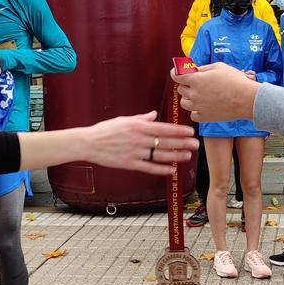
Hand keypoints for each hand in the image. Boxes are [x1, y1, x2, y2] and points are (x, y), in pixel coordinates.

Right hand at [80, 111, 197, 174]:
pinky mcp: (129, 164)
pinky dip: (162, 169)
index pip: (164, 128)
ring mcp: (135, 153)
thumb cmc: (105, 130)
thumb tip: (154, 114)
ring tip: (188, 156)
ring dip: (176, 156)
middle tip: (196, 144)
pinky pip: (149, 167)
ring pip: (160, 155)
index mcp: (138, 126)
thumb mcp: (123, 120)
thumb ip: (141, 118)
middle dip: (183, 143)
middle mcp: (138, 139)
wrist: (88, 143)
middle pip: (165, 142)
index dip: (179, 131)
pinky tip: (172, 170)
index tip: (190, 132)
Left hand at [171, 62, 259, 122]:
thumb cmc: (235, 80)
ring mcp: (198, 107)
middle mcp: (194, 94)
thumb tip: (193, 70)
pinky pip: (193, 114)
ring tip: (201, 96)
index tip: (178, 73)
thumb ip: (202, 68)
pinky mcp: (204, 118)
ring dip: (189, 98)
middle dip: (186, 85)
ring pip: (184, 103)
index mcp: (196, 80)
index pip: (176, 75)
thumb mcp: (218, 67)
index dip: (176, 73)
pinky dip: (196, 111)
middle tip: (198, 84)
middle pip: (180, 89)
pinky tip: (205, 106)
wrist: (247, 99)